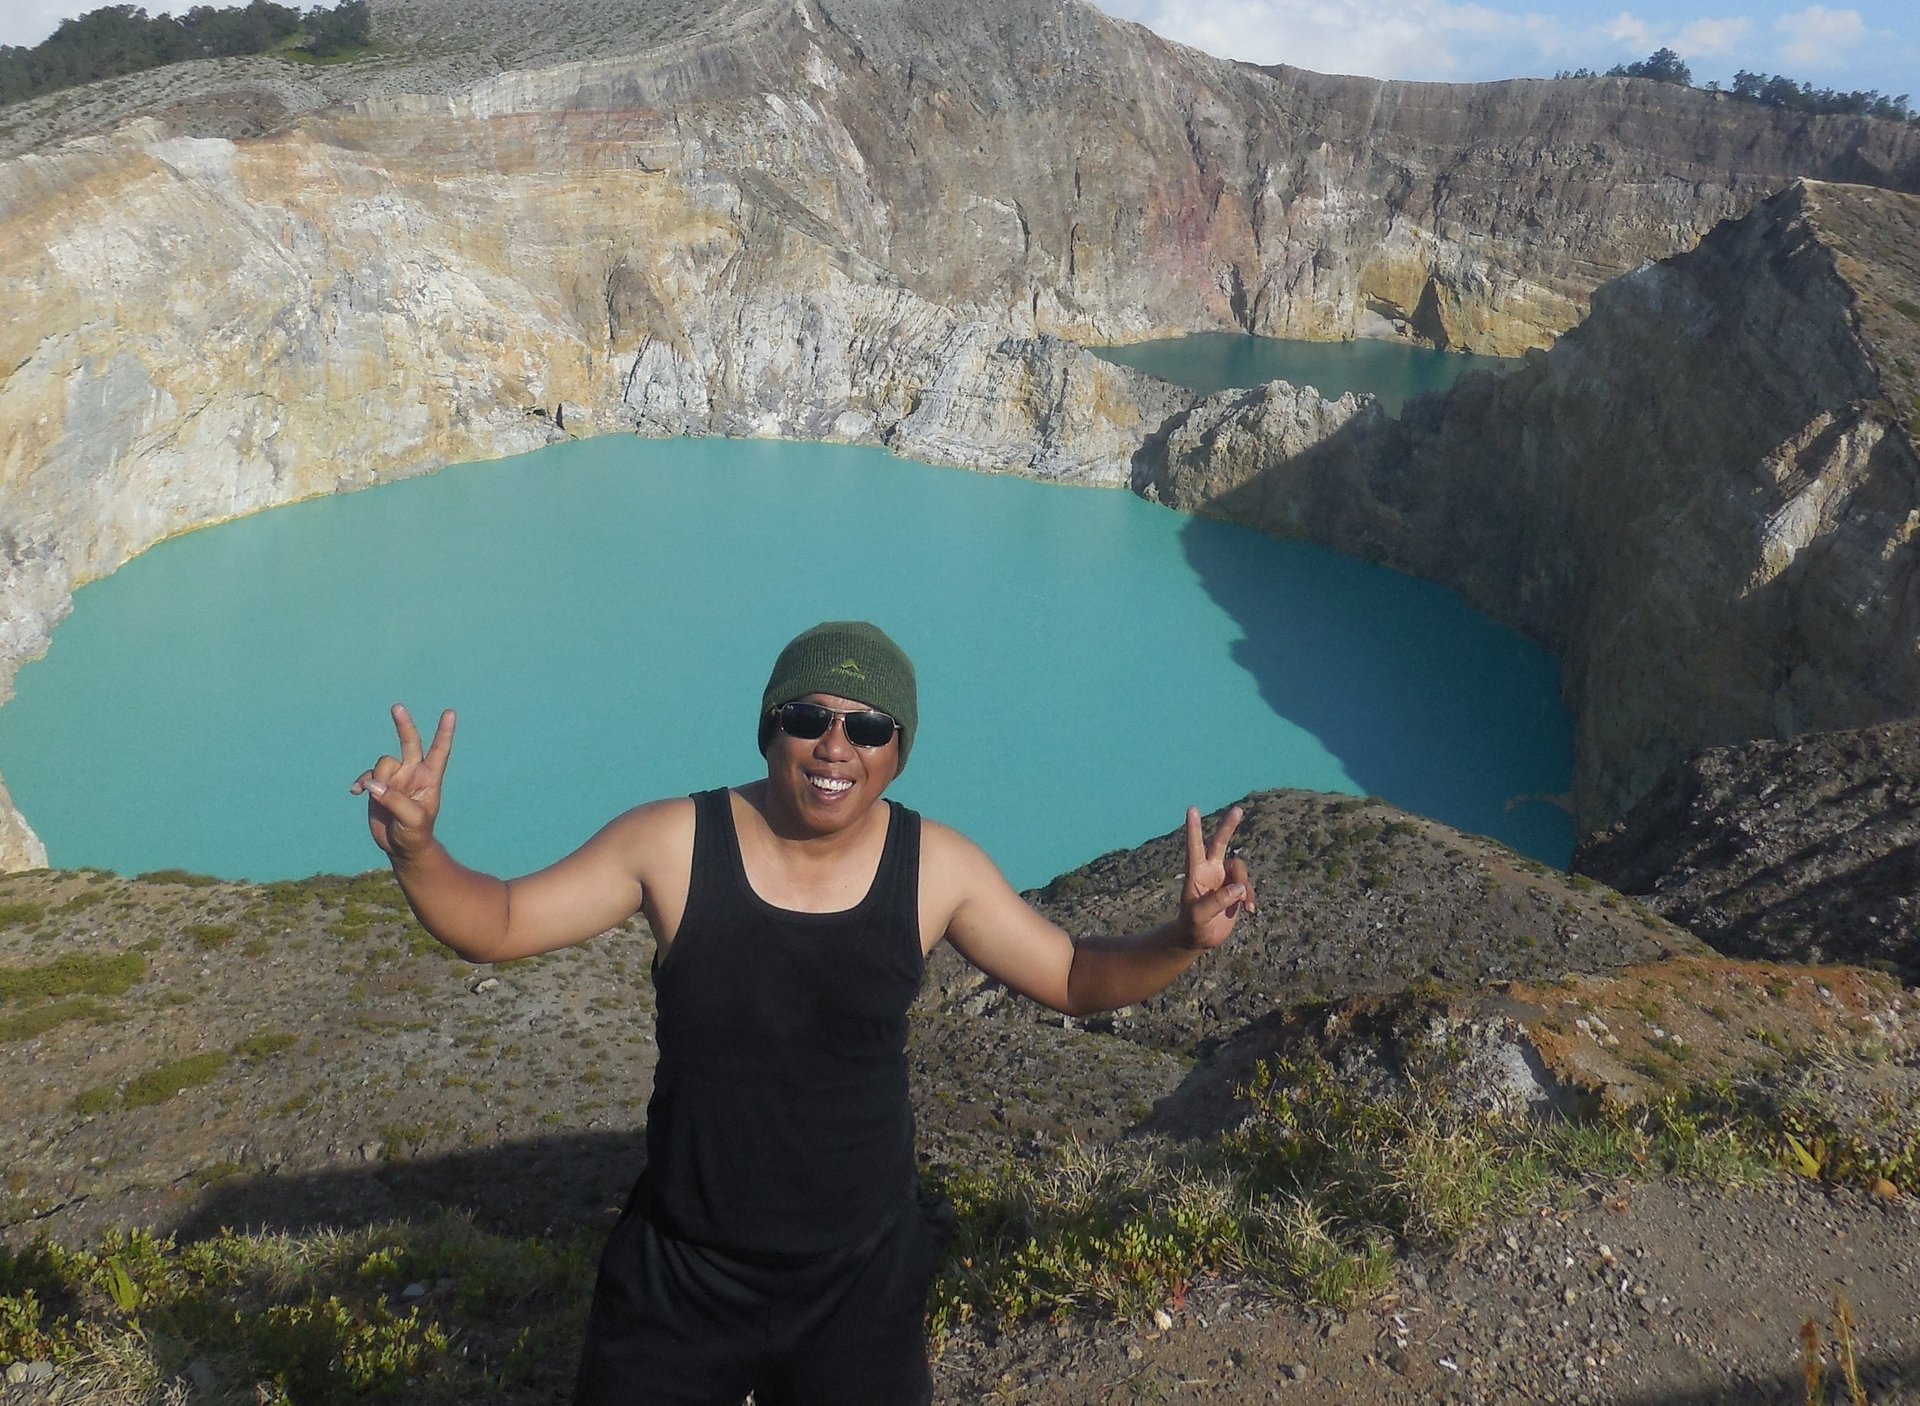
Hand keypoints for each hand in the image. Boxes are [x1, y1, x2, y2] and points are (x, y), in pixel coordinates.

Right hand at [349, 704, 455, 861]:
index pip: (439, 751)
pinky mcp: (379, 786)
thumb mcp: (412, 820)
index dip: (444, 733)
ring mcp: (395, 778)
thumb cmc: (415, 834)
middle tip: (397, 707)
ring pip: (382, 764)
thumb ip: (394, 800)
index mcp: (430, 778)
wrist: (401, 846)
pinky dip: (361, 783)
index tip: (450, 713)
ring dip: (377, 779)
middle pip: (409, 743)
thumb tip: (373, 784)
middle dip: (403, 725)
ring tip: (377, 798)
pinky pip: (367, 776)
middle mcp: (413, 773)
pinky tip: (355, 792)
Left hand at [1174, 804, 1254, 950]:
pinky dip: (1250, 896)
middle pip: (1220, 843)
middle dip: (1228, 827)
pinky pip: (1247, 886)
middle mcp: (1210, 871)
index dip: (1194, 828)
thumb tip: (1238, 888)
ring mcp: (1223, 878)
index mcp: (1196, 873)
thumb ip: (1217, 901)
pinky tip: (1250, 910)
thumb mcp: (1199, 916)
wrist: (1199, 937)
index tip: (1192, 809)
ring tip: (1244, 905)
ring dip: (1244, 886)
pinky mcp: (1235, 889)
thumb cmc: (1192, 926)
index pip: (1194, 847)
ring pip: (1240, 870)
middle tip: (1238, 809)